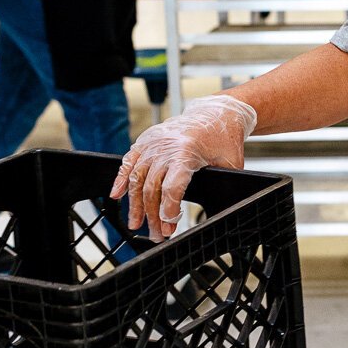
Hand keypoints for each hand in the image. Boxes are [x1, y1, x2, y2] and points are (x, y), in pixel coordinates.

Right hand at [111, 94, 257, 237]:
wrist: (215, 113)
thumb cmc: (224, 137)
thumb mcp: (230, 162)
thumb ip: (223, 184)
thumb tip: (225, 208)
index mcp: (186, 153)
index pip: (172, 187)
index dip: (169, 209)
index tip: (169, 225)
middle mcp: (165, 148)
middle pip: (152, 188)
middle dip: (153, 215)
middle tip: (157, 234)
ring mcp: (152, 144)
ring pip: (137, 178)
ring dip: (135, 204)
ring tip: (136, 224)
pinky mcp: (146, 141)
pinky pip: (129, 161)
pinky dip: (121, 179)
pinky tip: (117, 196)